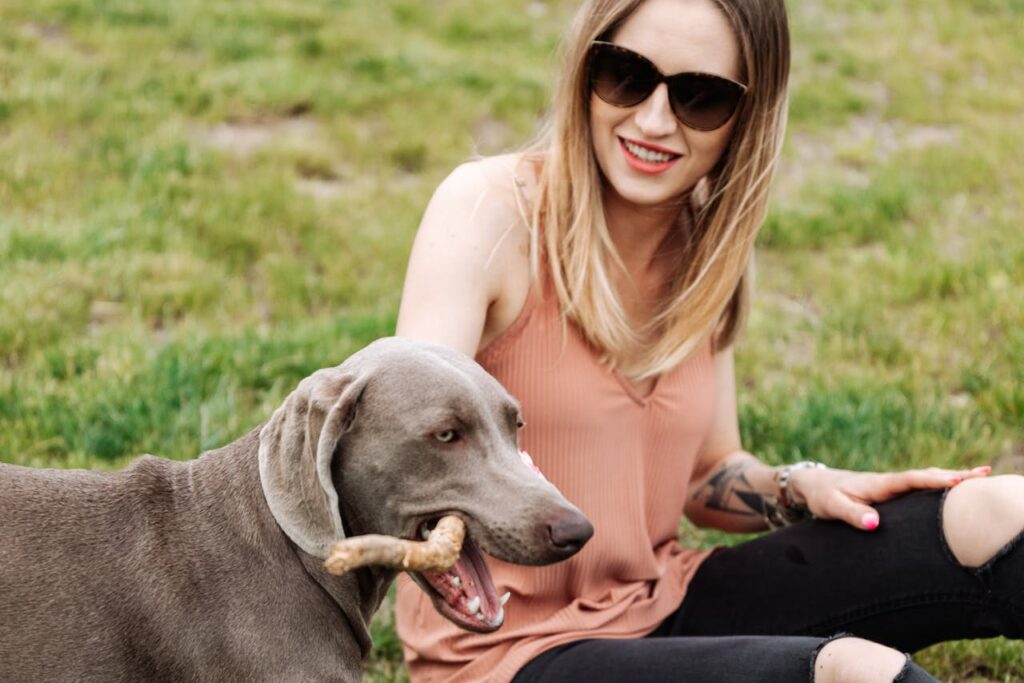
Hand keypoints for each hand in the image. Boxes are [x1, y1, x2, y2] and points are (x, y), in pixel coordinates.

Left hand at [788, 465, 991, 529]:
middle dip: (954, 475)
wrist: (811, 485)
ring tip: (980, 476)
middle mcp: (887, 482)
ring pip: (924, 480)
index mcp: (877, 484)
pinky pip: (919, 487)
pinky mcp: (890, 492)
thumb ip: (852, 515)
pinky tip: (953, 486)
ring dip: (950, 477)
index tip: (958, 480)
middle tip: (985, 473)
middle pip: (925, 476)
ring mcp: (890, 486)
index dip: (933, 481)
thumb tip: (875, 523)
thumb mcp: (832, 507)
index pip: (910, 480)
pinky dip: (937, 484)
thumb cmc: (822, 496)